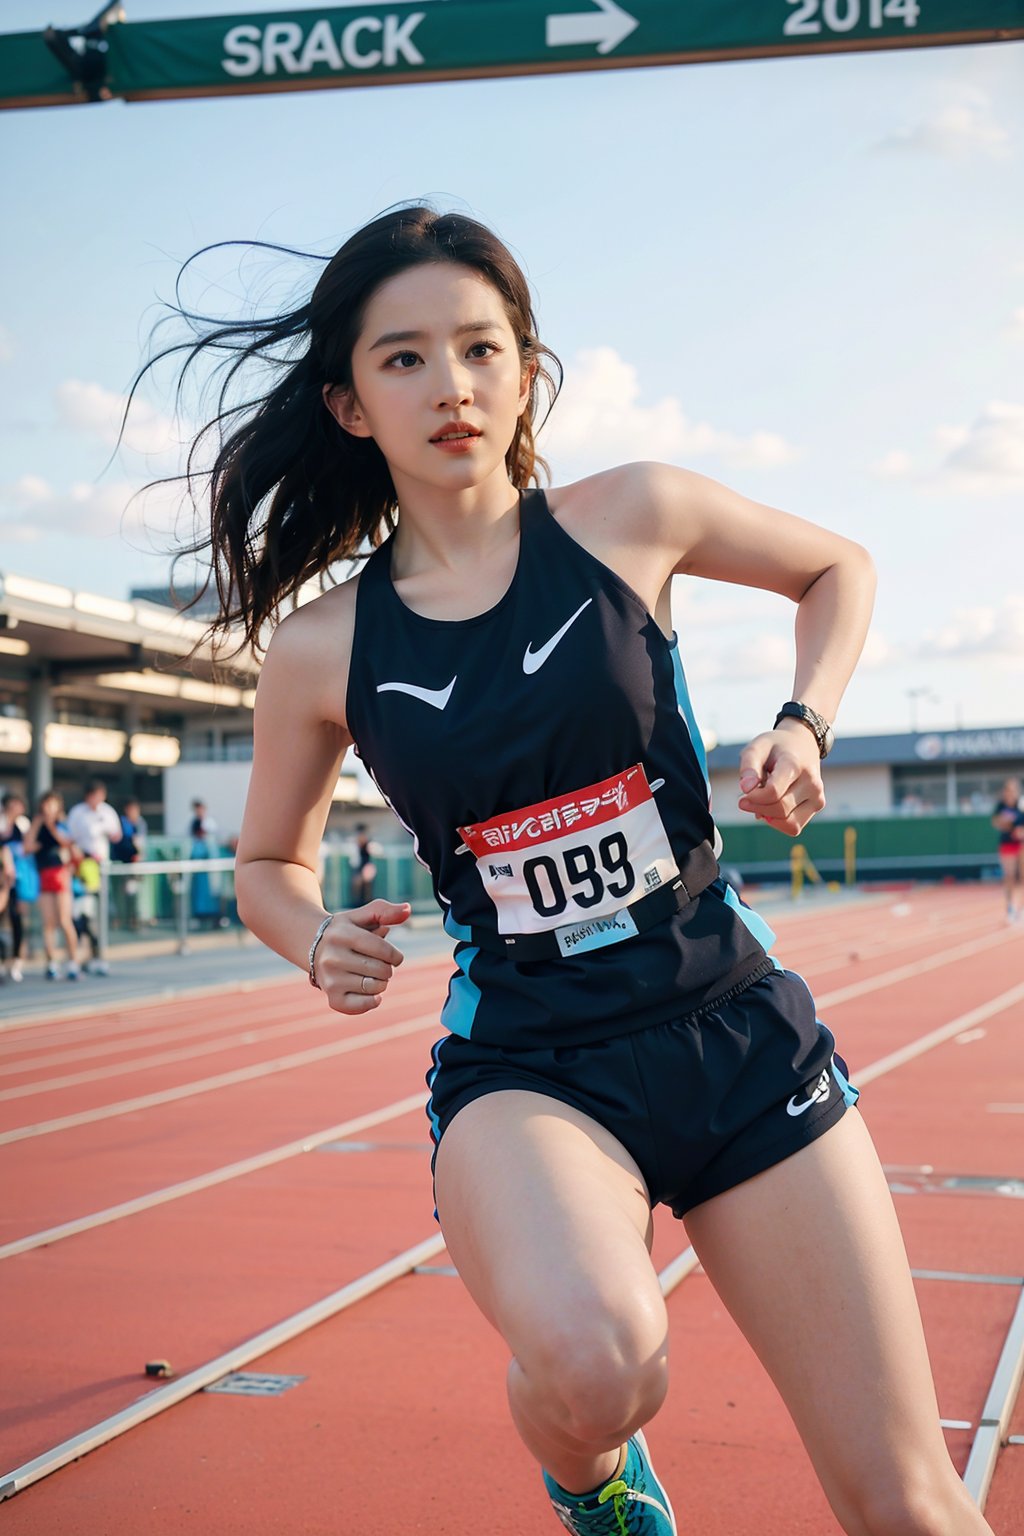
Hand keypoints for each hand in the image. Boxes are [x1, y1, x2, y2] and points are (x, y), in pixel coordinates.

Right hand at [313, 899, 411, 1014]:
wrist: (314, 946)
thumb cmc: (347, 929)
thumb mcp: (362, 915)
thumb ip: (385, 911)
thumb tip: (407, 910)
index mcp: (341, 935)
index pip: (382, 950)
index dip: (395, 956)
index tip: (394, 957)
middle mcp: (332, 959)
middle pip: (381, 970)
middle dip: (387, 968)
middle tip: (378, 965)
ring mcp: (330, 980)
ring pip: (374, 988)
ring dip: (381, 983)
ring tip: (371, 975)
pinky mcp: (333, 998)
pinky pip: (362, 1006)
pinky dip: (372, 1001)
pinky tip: (371, 993)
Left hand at [737, 724, 825, 836]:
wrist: (801, 744)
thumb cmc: (775, 748)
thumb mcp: (757, 748)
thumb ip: (748, 767)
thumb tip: (746, 788)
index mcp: (794, 764)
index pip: (773, 792)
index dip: (754, 797)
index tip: (745, 791)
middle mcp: (811, 782)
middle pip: (780, 809)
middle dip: (758, 808)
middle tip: (744, 800)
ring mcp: (817, 795)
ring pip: (789, 823)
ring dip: (769, 818)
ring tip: (760, 803)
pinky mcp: (818, 805)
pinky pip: (794, 826)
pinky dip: (779, 822)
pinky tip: (771, 807)